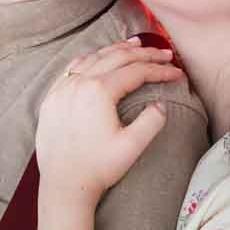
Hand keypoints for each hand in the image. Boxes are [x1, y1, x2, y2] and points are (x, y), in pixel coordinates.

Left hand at [36, 40, 184, 200]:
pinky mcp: (52, 98)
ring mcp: (62, 89)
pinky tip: (99, 58)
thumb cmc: (98, 168)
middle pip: (116, 57)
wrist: (64, 184)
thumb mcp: (132, 146)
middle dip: (144, 54)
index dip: (160, 70)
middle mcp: (79, 83)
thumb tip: (160, 105)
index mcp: (99, 92)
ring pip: (93, 57)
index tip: (177, 72)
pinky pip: (72, 68)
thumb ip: (152, 121)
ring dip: (117, 49)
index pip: (136, 71)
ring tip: (135, 44)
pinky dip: (90, 58)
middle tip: (165, 53)